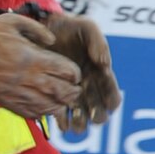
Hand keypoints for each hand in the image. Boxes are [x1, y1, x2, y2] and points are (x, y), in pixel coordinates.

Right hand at [0, 14, 80, 117]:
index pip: (65, 71)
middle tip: (75, 92)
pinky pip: (28, 113)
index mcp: (33, 58)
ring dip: (58, 106)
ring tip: (63, 104)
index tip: (75, 75)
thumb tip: (52, 41)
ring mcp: (16, 91)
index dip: (75, 75)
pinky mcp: (5, 100)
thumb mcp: (15, 21)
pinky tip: (44, 111)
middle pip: (60, 91)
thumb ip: (38, 30)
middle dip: (72, 93)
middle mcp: (27, 77)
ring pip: (47, 106)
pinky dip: (40, 114)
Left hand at [42, 13, 121, 132]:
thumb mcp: (86, 27)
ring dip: (81, 123)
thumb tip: (104, 64)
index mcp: (99, 72)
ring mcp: (71, 91)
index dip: (112, 101)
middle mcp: (88, 85)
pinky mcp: (55, 93)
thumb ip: (98, 42)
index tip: (109, 105)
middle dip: (98, 116)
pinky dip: (63, 121)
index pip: (112, 92)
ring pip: (81, 115)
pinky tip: (62, 124)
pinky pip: (61, 113)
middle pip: (99, 109)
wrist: (42, 28)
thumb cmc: (68, 26)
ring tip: (77, 126)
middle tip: (92, 118)